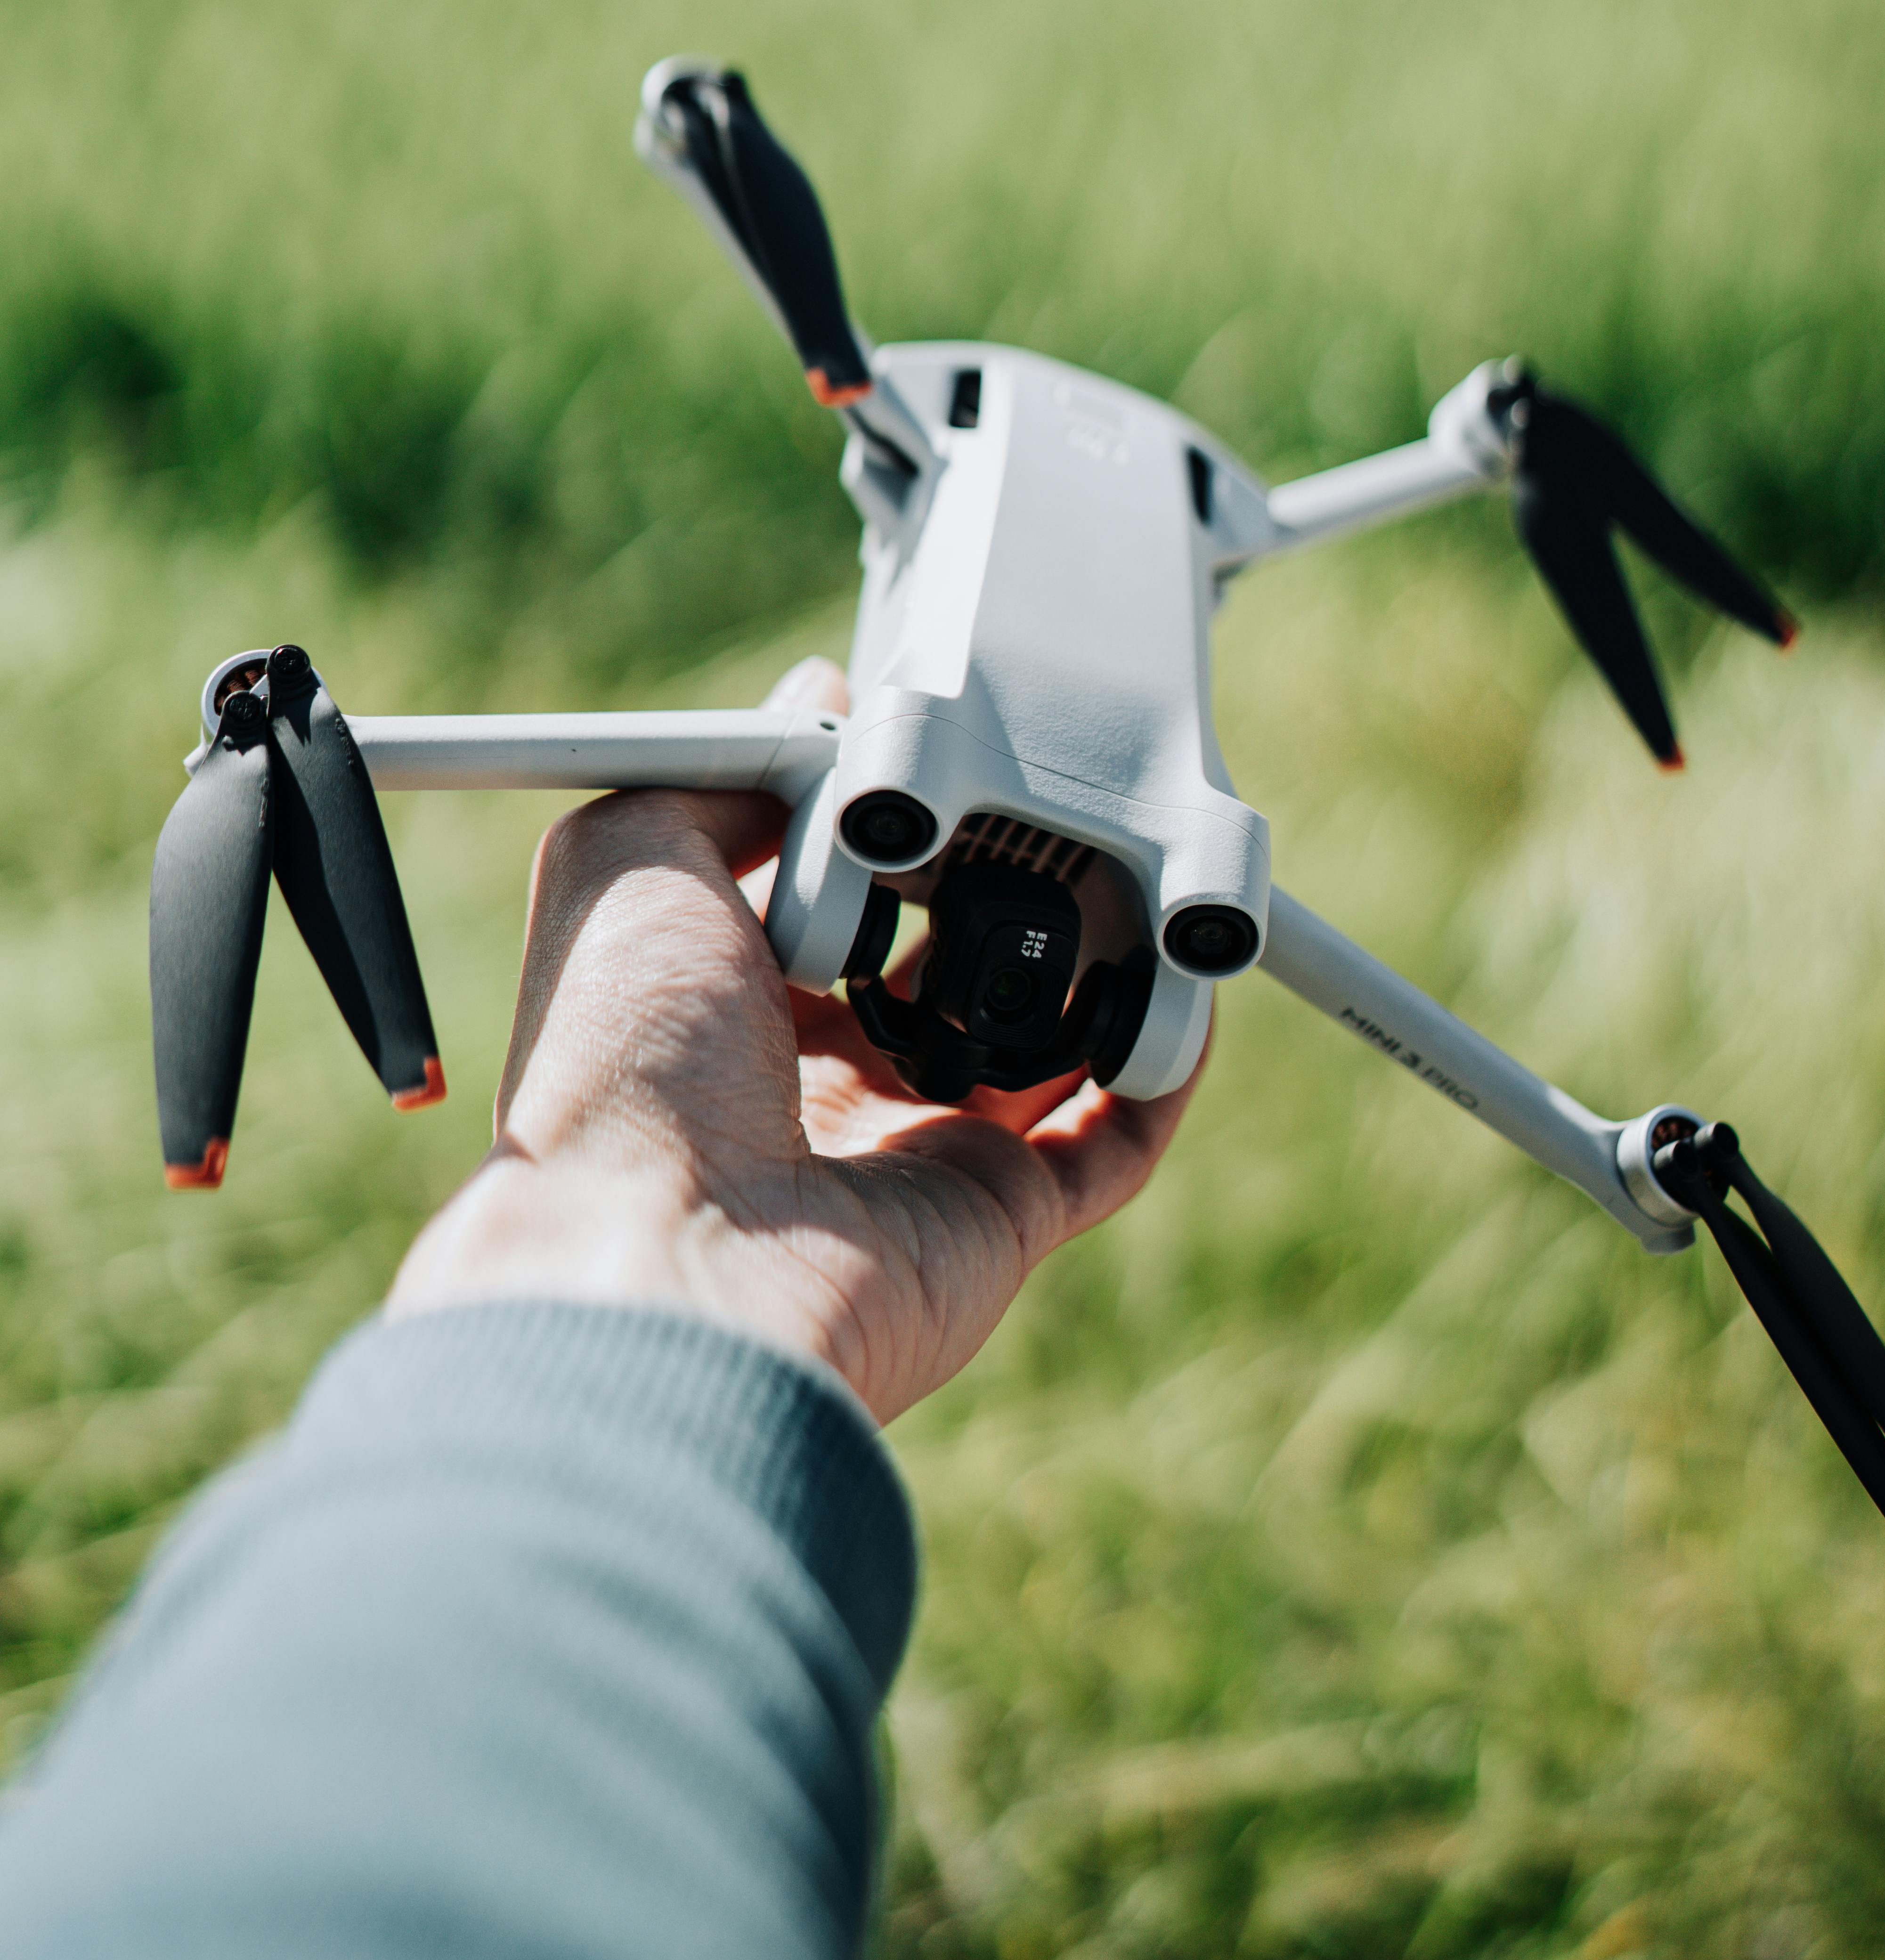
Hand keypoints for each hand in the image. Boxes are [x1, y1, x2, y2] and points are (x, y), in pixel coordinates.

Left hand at [388, 662, 1204, 1423]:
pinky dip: (1159, 1070)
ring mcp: (917, 1155)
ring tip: (1134, 879)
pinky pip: (1111, 1140)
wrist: (666, 1254)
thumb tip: (816, 705)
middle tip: (1052, 812)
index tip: (943, 761)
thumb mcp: (627, 856)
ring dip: (1095, 971)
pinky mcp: (1001, 1217)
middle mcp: (823, 1085)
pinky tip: (1185, 993)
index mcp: (731, 1007)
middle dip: (1003, 891)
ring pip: (1040, 1051)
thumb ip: (724, 772)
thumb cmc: (623, 1063)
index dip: (890, 832)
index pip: (837, 905)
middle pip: (947, 970)